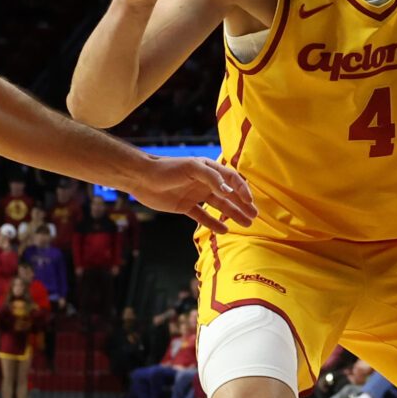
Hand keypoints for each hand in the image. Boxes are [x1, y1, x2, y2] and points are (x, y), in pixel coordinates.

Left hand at [128, 156, 255, 232]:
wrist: (141, 178)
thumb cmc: (167, 168)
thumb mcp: (192, 168)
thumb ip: (212, 178)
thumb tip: (230, 190)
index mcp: (209, 169)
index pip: (231, 179)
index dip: (242, 190)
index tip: (250, 202)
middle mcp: (204, 182)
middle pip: (229, 194)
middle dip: (243, 204)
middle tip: (255, 216)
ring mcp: (195, 195)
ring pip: (219, 206)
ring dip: (233, 214)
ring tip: (246, 224)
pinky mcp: (185, 206)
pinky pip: (203, 216)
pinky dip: (213, 223)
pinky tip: (224, 230)